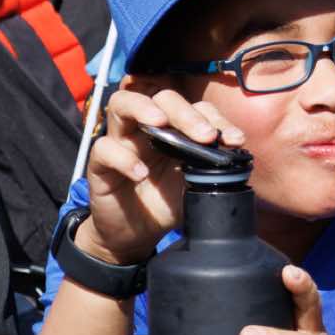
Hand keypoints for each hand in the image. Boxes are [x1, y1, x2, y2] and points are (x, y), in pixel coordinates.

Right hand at [79, 88, 244, 265]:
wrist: (135, 236)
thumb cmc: (163, 204)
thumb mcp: (194, 187)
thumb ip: (210, 169)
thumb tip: (235, 158)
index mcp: (173, 130)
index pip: (194, 108)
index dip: (214, 118)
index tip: (234, 140)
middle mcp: (146, 129)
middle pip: (160, 98)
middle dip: (184, 111)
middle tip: (204, 135)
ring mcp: (121, 142)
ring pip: (122, 103)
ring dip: (143, 108)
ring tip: (160, 124)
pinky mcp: (99, 164)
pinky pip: (104, 148)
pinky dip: (123, 158)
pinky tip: (140, 173)